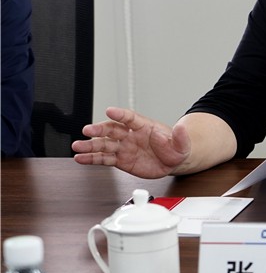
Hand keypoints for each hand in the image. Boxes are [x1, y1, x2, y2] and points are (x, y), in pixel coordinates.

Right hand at [72, 107, 190, 178]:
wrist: (173, 161)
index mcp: (144, 126)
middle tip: (87, 130)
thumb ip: (180, 136)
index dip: (120, 114)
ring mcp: (124, 147)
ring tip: (77, 147)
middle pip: (112, 129)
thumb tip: (181, 128)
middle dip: (100, 129)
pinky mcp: (120, 160)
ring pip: (104, 144)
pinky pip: (104, 158)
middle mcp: (131, 135)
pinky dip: (92, 159)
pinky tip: (81, 159)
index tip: (110, 110)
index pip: (130, 118)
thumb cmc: (176, 148)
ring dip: (90, 145)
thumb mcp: (181, 143)